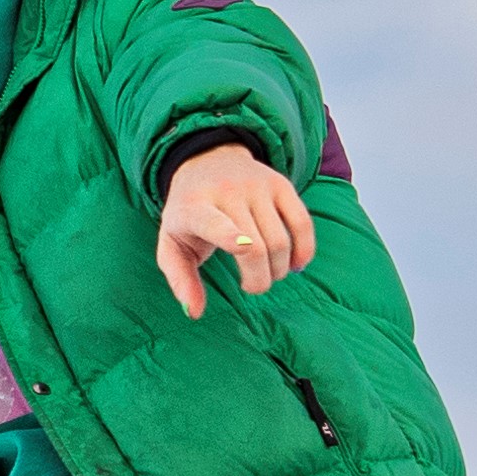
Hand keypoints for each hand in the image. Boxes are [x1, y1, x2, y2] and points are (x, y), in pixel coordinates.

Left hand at [156, 143, 316, 318]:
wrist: (207, 161)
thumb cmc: (189, 214)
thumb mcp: (172, 244)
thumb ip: (180, 280)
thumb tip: (194, 313)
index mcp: (194, 208)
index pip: (213, 222)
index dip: (229, 235)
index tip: (244, 248)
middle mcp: (226, 192)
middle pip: (256, 247)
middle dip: (259, 280)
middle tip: (251, 286)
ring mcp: (256, 186)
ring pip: (280, 241)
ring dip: (278, 270)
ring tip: (267, 274)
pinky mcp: (280, 185)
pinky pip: (302, 224)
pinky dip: (304, 251)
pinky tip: (296, 264)